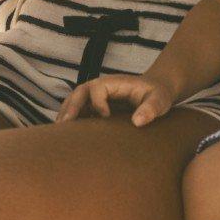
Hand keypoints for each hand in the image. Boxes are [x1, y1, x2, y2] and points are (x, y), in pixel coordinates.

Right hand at [57, 73, 174, 124]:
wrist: (156, 91)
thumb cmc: (158, 94)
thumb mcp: (160, 100)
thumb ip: (151, 109)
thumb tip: (137, 122)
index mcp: (114, 83)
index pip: (96, 88)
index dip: (97, 103)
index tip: (105, 118)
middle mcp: (102, 87)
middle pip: (79, 93)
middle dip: (71, 108)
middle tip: (64, 126)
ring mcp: (97, 96)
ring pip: (75, 101)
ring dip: (66, 114)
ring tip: (58, 133)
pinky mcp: (96, 106)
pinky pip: (79, 110)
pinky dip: (72, 120)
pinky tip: (67, 136)